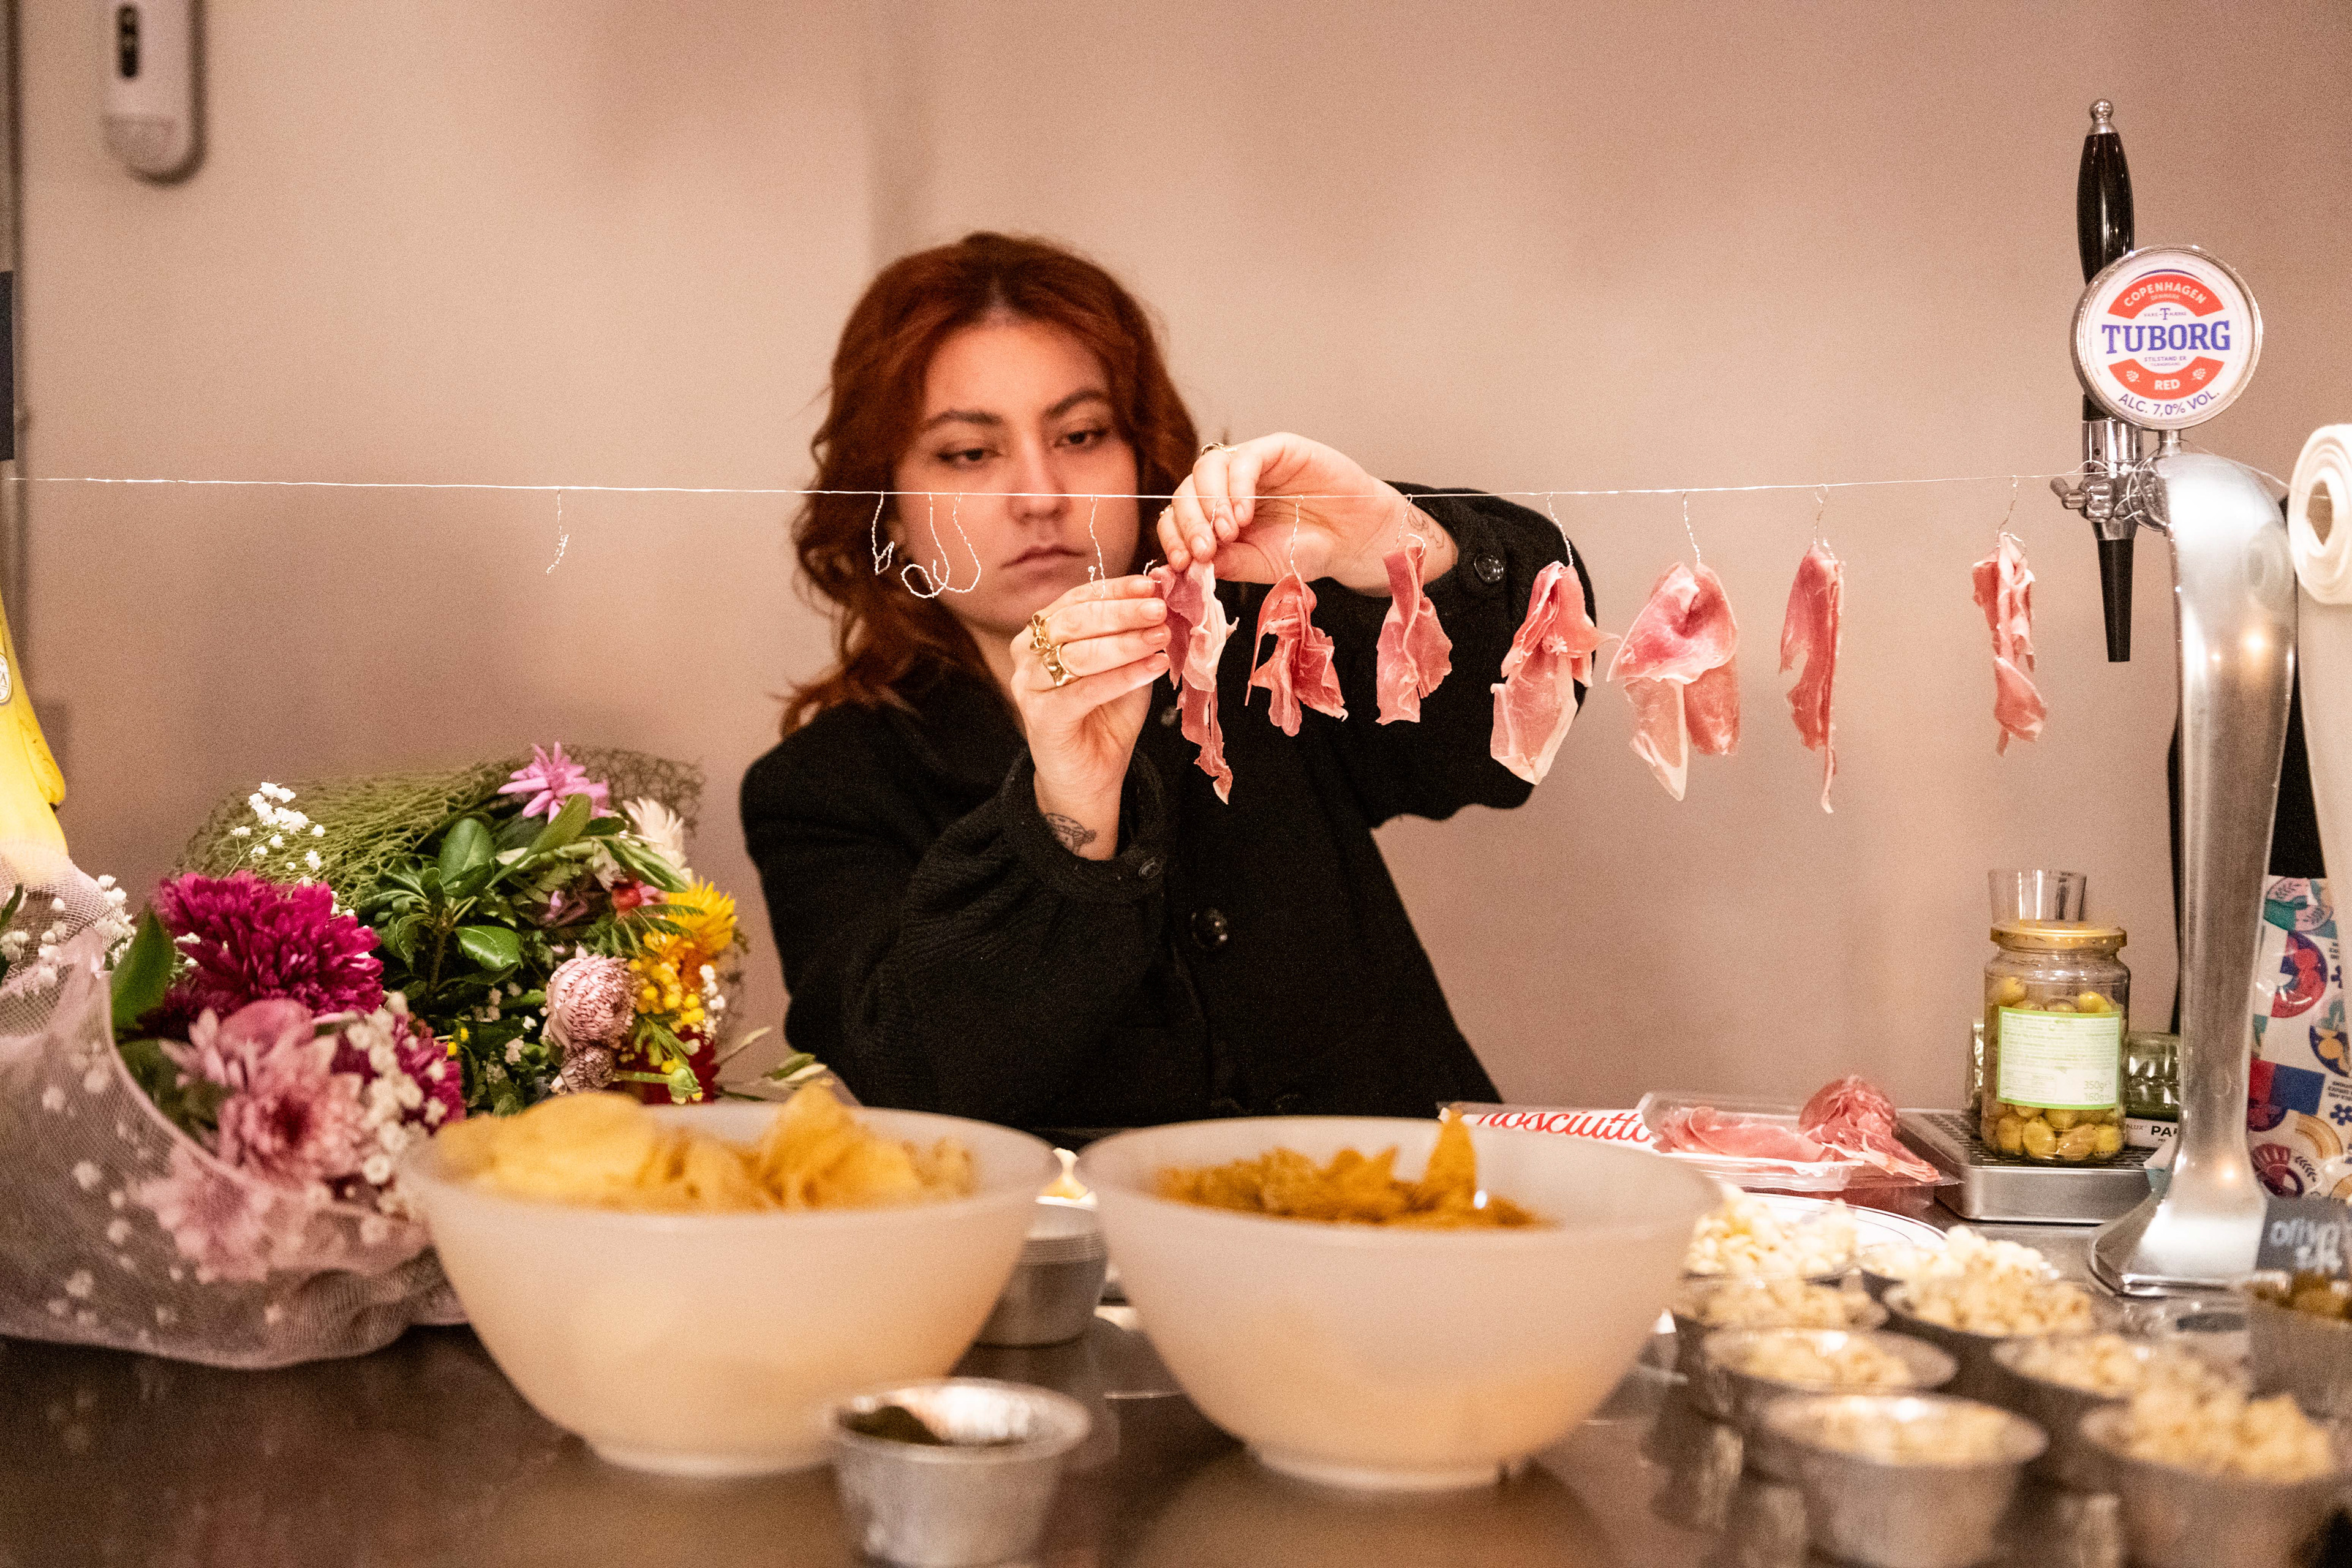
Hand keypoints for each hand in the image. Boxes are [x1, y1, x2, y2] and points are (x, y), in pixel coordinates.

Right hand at [1009, 575, 1169, 860]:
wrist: (1090, 775)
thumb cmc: (1107, 715)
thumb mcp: (1127, 665)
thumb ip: (1137, 635)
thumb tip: (1164, 598)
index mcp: (1044, 632)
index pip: (1078, 599)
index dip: (1116, 590)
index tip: (1153, 585)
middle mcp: (1028, 653)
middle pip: (1074, 620)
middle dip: (1122, 612)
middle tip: (1159, 609)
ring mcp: (1029, 685)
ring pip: (1078, 653)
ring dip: (1125, 642)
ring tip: (1161, 637)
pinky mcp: (1041, 717)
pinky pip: (1084, 690)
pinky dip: (1122, 676)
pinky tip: (1154, 668)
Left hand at [1157, 432, 1457, 594]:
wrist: (1356, 539)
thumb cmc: (1308, 550)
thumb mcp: (1260, 566)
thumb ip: (1226, 562)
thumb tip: (1186, 565)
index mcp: (1217, 514)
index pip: (1179, 515)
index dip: (1174, 536)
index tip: (1182, 562)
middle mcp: (1227, 486)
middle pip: (1187, 490)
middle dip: (1190, 523)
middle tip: (1204, 551)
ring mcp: (1250, 465)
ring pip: (1207, 468)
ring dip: (1211, 503)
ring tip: (1229, 532)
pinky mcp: (1276, 448)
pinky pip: (1244, 458)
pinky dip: (1237, 486)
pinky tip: (1244, 514)